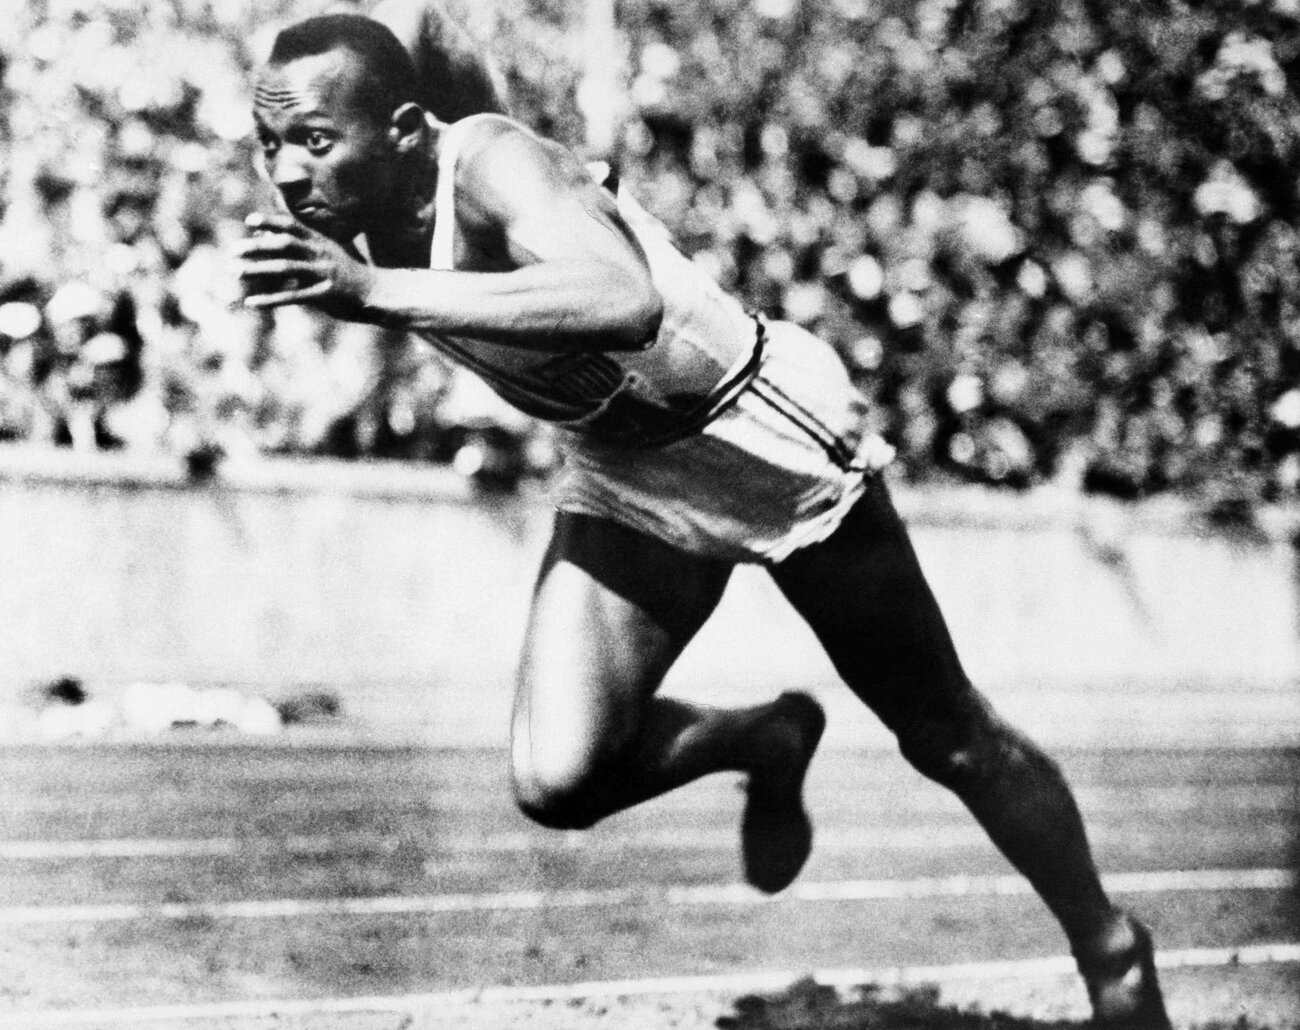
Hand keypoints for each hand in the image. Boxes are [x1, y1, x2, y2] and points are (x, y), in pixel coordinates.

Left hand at [234, 213, 376, 321]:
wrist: (376, 291)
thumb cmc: (345, 271)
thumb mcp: (325, 250)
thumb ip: (297, 243)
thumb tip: (262, 235)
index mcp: (320, 241)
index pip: (292, 226)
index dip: (271, 221)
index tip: (249, 221)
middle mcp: (320, 254)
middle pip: (284, 244)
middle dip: (256, 247)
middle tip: (233, 251)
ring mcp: (323, 274)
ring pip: (285, 268)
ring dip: (258, 270)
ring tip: (235, 272)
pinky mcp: (325, 295)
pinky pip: (292, 297)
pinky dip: (270, 299)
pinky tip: (252, 302)